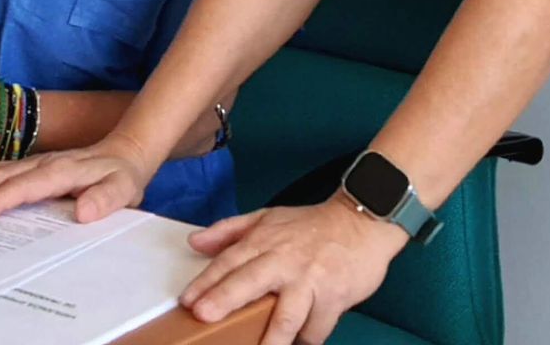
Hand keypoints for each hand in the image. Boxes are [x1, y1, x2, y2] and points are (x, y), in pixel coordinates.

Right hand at [0, 132, 153, 222]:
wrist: (125, 151)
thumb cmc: (122, 176)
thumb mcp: (124, 189)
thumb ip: (106, 199)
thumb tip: (84, 212)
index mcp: (62, 171)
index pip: (26, 186)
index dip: (0, 199)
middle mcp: (42, 163)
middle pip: (2, 176)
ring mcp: (34, 162)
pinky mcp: (30, 165)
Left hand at [179, 195, 405, 344]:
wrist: (362, 222)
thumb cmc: (310, 225)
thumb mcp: (267, 217)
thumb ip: (229, 230)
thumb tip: (194, 242)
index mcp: (263, 241)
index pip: (229, 261)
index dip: (206, 282)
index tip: (187, 301)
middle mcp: (283, 260)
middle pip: (249, 281)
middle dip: (225, 299)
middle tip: (204, 315)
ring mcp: (309, 281)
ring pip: (286, 315)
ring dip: (270, 338)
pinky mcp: (333, 298)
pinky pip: (315, 328)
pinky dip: (305, 340)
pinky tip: (296, 344)